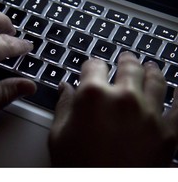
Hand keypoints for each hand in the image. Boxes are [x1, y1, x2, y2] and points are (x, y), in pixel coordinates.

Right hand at [49, 52, 176, 166]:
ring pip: (156, 79)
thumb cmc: (76, 167)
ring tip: (151, 66)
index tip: (92, 68)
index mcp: (92, 96)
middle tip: (126, 58)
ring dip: (152, 70)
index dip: (91, 65)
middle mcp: (123, 98)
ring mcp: (148, 114)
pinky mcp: (167, 134)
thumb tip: (65, 88)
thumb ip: (63, 106)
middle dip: (125, 60)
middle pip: (128, 66)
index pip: (93, 66)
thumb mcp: (58, 135)